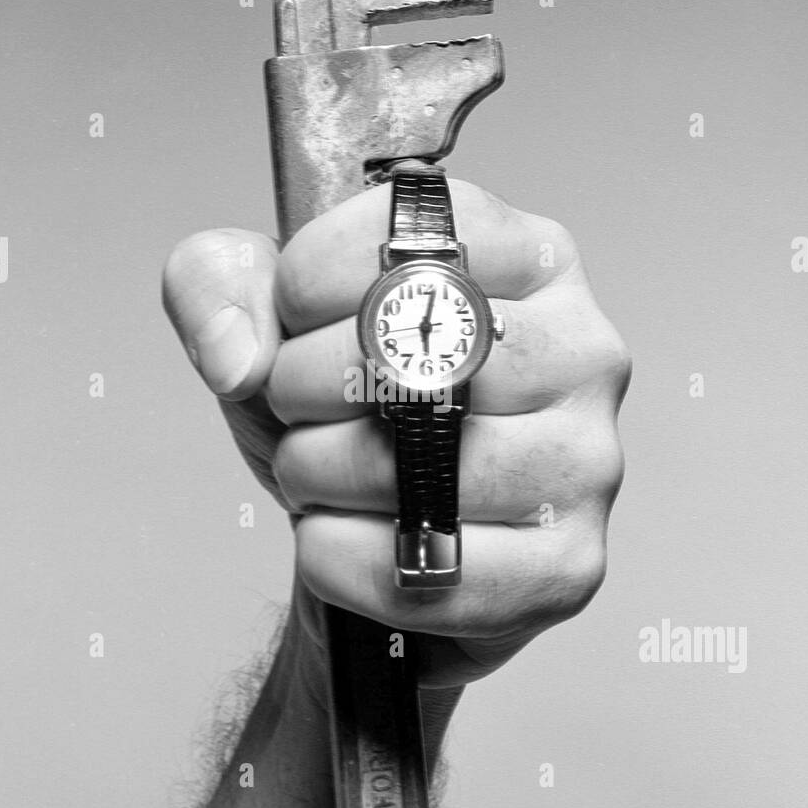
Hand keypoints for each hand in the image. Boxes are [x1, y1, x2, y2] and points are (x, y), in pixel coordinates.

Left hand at [162, 180, 630, 686]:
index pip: (415, 238)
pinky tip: (333, 537)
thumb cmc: (344, 411)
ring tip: (319, 474)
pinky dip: (342, 558)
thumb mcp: (265, 320)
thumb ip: (219, 284)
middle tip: (298, 410)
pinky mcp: (569, 564)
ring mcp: (589, 461)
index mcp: (531, 257)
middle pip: (414, 355)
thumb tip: (238, 356)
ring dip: (320, 476)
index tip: (291, 317)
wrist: (372, 534)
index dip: (311, 282)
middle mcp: (583, 349)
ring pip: (420, 468)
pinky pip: (428, 569)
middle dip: (304, 388)